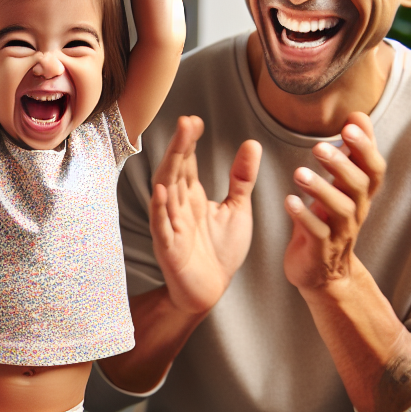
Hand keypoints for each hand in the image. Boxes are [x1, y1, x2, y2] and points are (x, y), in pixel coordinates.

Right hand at [150, 116, 261, 313]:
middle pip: (175, 171)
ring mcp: (170, 226)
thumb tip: (251, 144)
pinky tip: (161, 191)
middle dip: (180, 147)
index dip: (189, 142)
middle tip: (187, 122)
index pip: (187, 163)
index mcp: (191, 197)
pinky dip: (159, 209)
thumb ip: (242, 179)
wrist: (211, 291)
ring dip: (170, 169)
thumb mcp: (237, 209)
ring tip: (178, 146)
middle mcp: (177, 207)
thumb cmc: (220, 251)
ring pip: (165, 192)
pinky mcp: (168, 248)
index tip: (195, 120)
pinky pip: (160, 226)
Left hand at [283, 113, 384, 292]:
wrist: (322, 273)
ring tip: (299, 173)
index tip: (351, 124)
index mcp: (360, 195)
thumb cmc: (329, 221)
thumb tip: (357, 115)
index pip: (373, 168)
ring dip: (320, 189)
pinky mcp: (321, 250)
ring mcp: (340, 232)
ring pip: (340, 209)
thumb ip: (349, 154)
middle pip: (358, 186)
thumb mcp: (341, 186)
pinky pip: (317, 233)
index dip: (366, 147)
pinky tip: (288, 201)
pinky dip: (303, 216)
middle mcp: (355, 212)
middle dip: (341, 164)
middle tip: (318, 147)